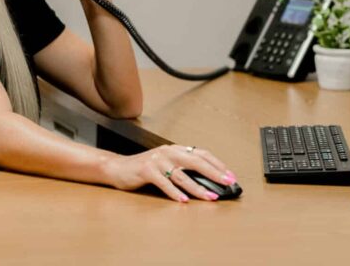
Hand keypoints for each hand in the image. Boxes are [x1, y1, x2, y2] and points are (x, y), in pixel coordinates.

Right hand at [101, 144, 238, 202]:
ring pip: (181, 174)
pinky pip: (163, 182)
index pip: (201, 153)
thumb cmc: (145, 169)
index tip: (230, 175)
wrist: (119, 168)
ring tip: (210, 196)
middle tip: (227, 182)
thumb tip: (207, 182)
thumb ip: (182, 168)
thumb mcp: (166, 164)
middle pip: (195, 161)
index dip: (217, 164)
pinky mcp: (146, 170)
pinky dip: (174, 192)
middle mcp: (168, 152)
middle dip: (213, 172)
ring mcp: (157, 160)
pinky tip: (183, 200)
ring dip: (197, 187)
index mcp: (175, 149)